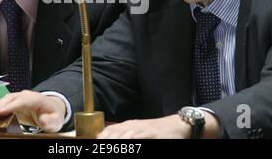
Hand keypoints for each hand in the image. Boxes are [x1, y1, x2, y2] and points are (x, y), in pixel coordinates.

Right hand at [0, 90, 65, 132]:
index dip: (11, 106)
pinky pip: (4, 102)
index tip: (2, 112)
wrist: (53, 109)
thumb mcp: (56, 120)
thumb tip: (43, 120)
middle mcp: (27, 96)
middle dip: (0, 106)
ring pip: (6, 99)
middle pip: (12, 99)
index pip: (23, 101)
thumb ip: (50, 121)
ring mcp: (20, 97)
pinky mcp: (15, 101)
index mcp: (37, 99)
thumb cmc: (53, 115)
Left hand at [97, 111, 220, 138]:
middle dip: (106, 140)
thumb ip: (125, 135)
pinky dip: (132, 138)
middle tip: (96, 145)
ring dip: (116, 141)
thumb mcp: (139, 131)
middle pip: (114, 134)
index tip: (93, 142)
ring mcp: (142, 129)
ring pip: (125, 135)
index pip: (109, 131)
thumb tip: (107, 137)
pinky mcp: (152, 133)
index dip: (101, 137)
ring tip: (107, 144)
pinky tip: (126, 141)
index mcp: (128, 126)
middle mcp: (133, 126)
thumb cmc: (157, 131)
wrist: (177, 125)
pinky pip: (140, 136)